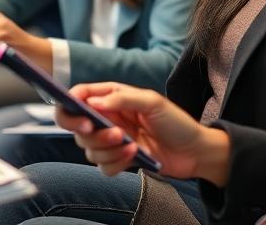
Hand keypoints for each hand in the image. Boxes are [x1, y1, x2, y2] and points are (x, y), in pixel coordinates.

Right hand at [55, 83, 230, 182]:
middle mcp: (108, 118)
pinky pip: (103, 166)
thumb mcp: (152, 101)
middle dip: (92, 134)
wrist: (194, 151)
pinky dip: (116, 163)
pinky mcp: (118, 160)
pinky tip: (135, 155)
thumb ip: (121, 98)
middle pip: (77, 127)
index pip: (79, 97)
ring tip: (131, 144)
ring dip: (108, 150)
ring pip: (89, 149)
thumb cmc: (176, 121)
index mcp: (111, 97)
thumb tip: (93, 102)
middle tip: (115, 134)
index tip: (82, 119)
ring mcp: (112, 140)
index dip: (71, 106)